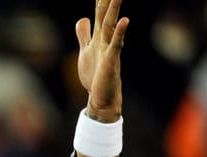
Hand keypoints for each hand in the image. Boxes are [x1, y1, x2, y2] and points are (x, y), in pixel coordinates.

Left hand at [76, 0, 128, 122]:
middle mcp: (105, 40)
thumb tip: (83, 19)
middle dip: (108, 2)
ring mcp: (109, 50)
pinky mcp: (111, 61)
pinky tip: (124, 20)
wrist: (101, 97)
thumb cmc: (95, 75)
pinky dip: (119, 32)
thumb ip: (84, 35)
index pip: (98, 14)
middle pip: (105, 16)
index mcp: (98, 37)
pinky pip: (116, 44)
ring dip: (114, 11)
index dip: (100, 1)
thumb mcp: (85, 51)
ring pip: (111, 26)